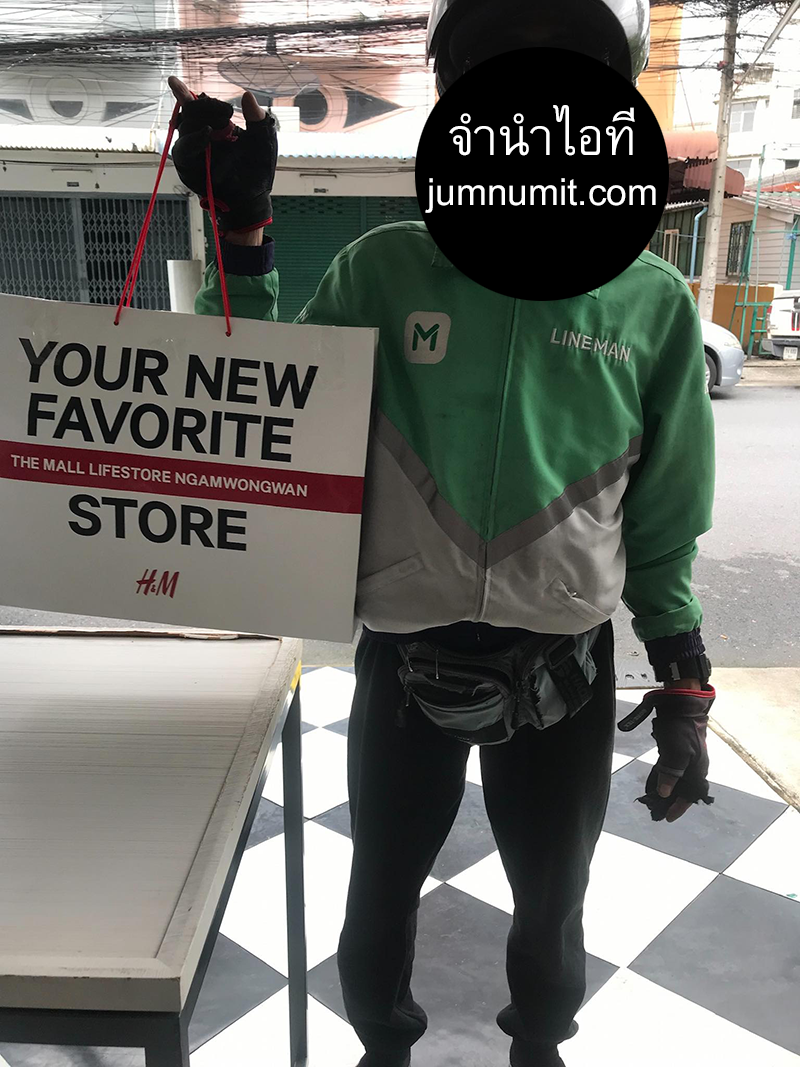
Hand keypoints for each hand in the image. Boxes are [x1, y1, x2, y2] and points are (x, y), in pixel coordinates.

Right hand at [168, 76, 277, 233]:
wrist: (252, 198)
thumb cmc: (258, 170)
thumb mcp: (263, 140)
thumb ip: (257, 118)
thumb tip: (246, 94)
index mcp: (216, 125)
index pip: (197, 106)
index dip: (184, 93)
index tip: (174, 81)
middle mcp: (201, 135)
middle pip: (189, 111)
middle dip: (204, 106)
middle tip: (226, 112)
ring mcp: (193, 151)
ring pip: (184, 127)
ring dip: (199, 121)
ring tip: (218, 127)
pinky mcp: (188, 167)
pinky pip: (183, 150)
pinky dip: (193, 141)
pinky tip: (206, 136)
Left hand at [657, 677, 700, 818]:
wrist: (682, 704)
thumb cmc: (681, 728)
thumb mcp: (676, 752)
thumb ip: (670, 773)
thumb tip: (665, 792)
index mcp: (697, 769)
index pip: (690, 795)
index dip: (680, 807)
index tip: (669, 818)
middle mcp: (694, 765)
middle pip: (683, 788)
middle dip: (672, 800)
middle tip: (658, 809)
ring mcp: (686, 756)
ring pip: (676, 778)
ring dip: (665, 788)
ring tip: (653, 798)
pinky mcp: (677, 748)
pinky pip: (669, 767)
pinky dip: (661, 775)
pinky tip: (653, 780)